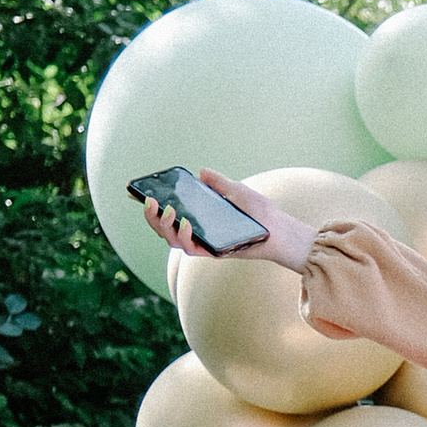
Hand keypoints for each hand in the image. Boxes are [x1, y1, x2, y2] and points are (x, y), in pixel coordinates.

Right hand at [140, 169, 315, 274]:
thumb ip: (219, 183)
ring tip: (167, 211)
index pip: (171, 214)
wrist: (282, 232)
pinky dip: (185, 236)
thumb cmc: (262, 213)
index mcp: (201, 218)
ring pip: (173, 241)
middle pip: (165, 229)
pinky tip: (186, 222)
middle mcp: (199, 233)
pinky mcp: (214, 253)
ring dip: (164, 226)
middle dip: (151, 217)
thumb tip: (201, 172)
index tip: (143, 194)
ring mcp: (205, 244)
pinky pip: (192, 250)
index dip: (153, 208)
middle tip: (151, 202)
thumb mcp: (238, 191)